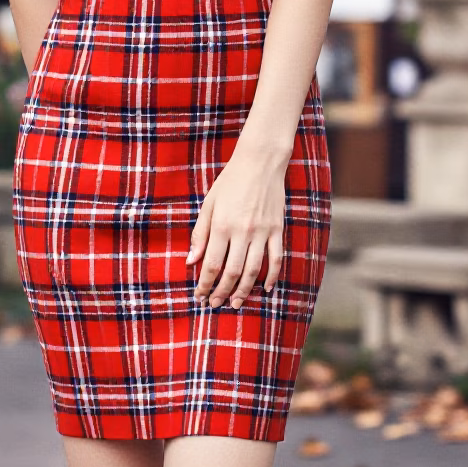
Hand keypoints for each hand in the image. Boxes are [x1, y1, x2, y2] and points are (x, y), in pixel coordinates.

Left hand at [186, 144, 287, 308]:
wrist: (260, 162)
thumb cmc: (230, 182)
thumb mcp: (209, 205)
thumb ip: (200, 235)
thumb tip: (190, 262)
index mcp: (221, 226)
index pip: (211, 264)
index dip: (205, 284)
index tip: (200, 296)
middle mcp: (242, 232)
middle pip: (231, 272)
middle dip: (221, 292)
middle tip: (215, 304)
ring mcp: (262, 232)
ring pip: (253, 270)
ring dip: (243, 290)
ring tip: (235, 303)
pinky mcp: (277, 229)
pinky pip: (276, 259)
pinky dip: (271, 276)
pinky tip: (265, 289)